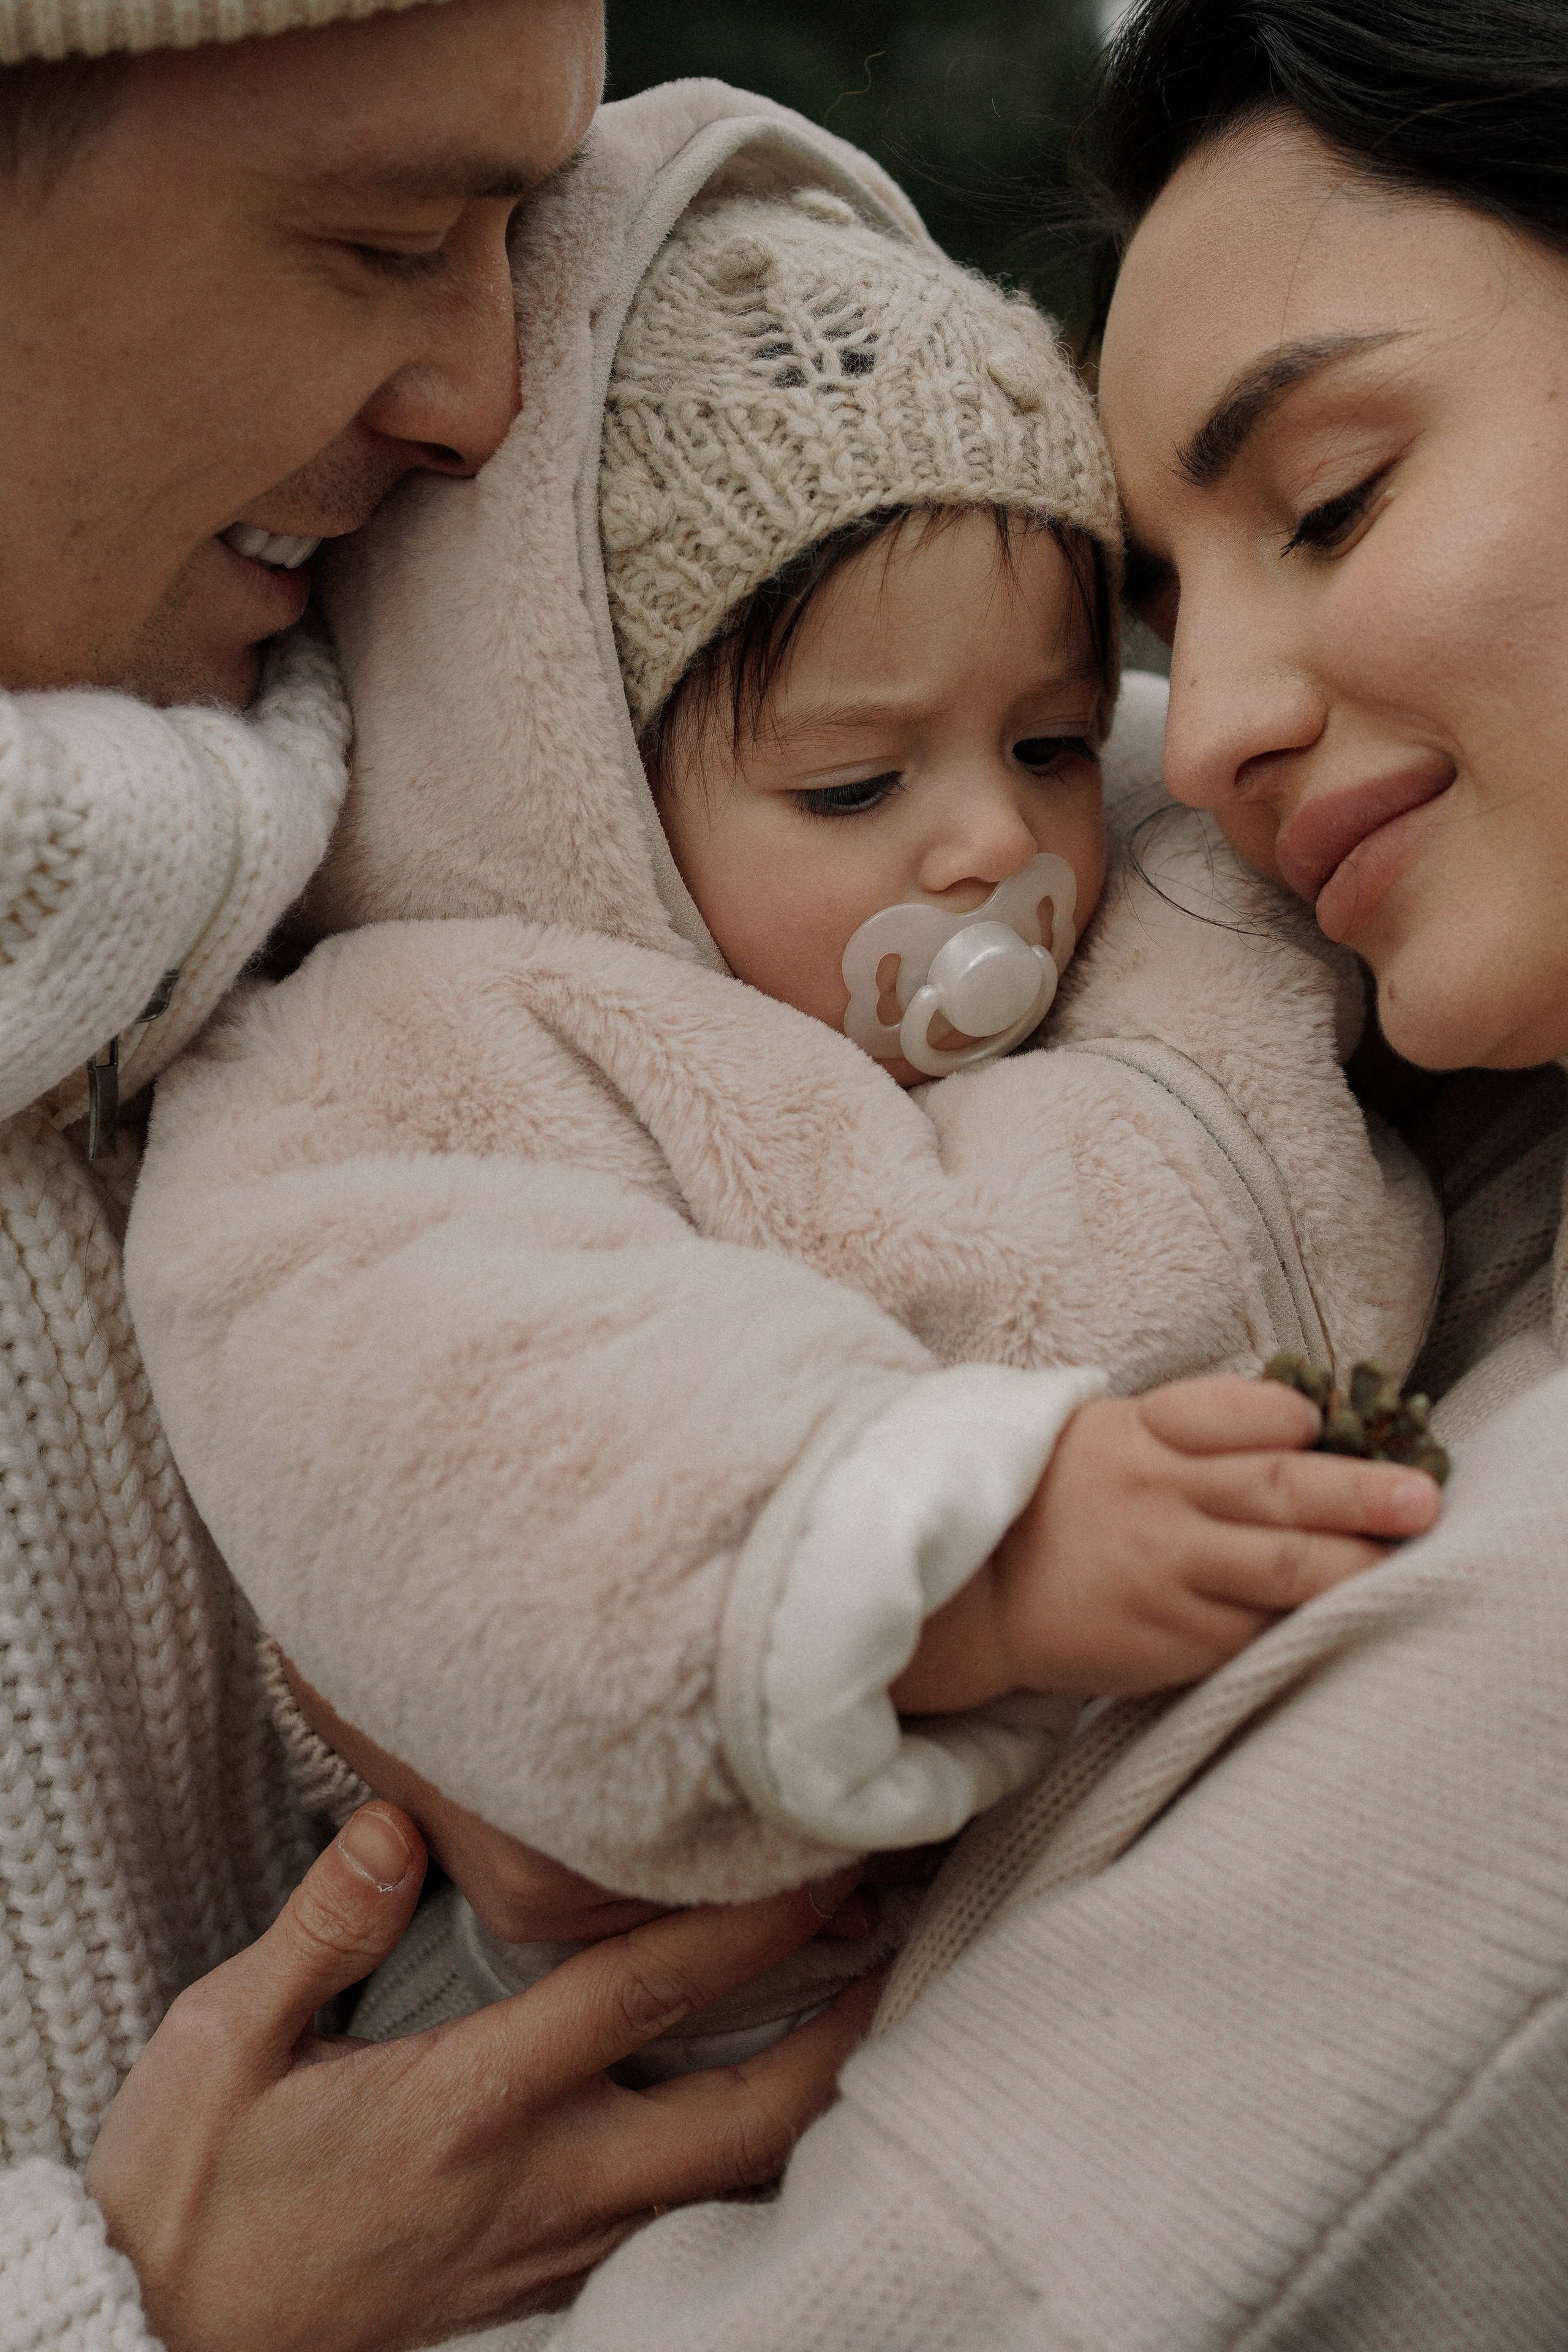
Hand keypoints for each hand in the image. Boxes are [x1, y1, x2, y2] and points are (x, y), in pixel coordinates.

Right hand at [85, 1804, 878, 2351]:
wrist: (157, 2348)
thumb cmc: (186, 2192)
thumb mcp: (219, 2045)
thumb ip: (323, 1927)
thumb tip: (397, 1819)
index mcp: (467, 2106)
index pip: (643, 1995)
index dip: (749, 1922)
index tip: (827, 1855)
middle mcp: (536, 2184)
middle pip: (743, 2117)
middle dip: (843, 2031)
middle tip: (901, 1937)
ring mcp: (548, 2249)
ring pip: (727, 2184)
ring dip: (806, 2098)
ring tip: (859, 2003)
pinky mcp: (534, 2288)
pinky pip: (673, 2226)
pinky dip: (736, 2164)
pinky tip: (750, 2109)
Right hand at [892, 1373, 1441, 1710]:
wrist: (972, 1594)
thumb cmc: (1059, 1501)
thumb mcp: (1108, 1436)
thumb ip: (1195, 1429)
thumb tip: (1305, 1424)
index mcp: (1140, 1434)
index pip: (1228, 1412)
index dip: (1285, 1415)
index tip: (1321, 1420)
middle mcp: (1157, 1498)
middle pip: (1276, 1488)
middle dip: (1358, 1492)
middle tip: (1420, 1498)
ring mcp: (1164, 1572)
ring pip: (1280, 1567)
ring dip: (1354, 1563)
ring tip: (1404, 1556)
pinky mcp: (1167, 1638)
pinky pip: (1252, 1630)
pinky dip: (1302, 1621)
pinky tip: (1344, 1614)